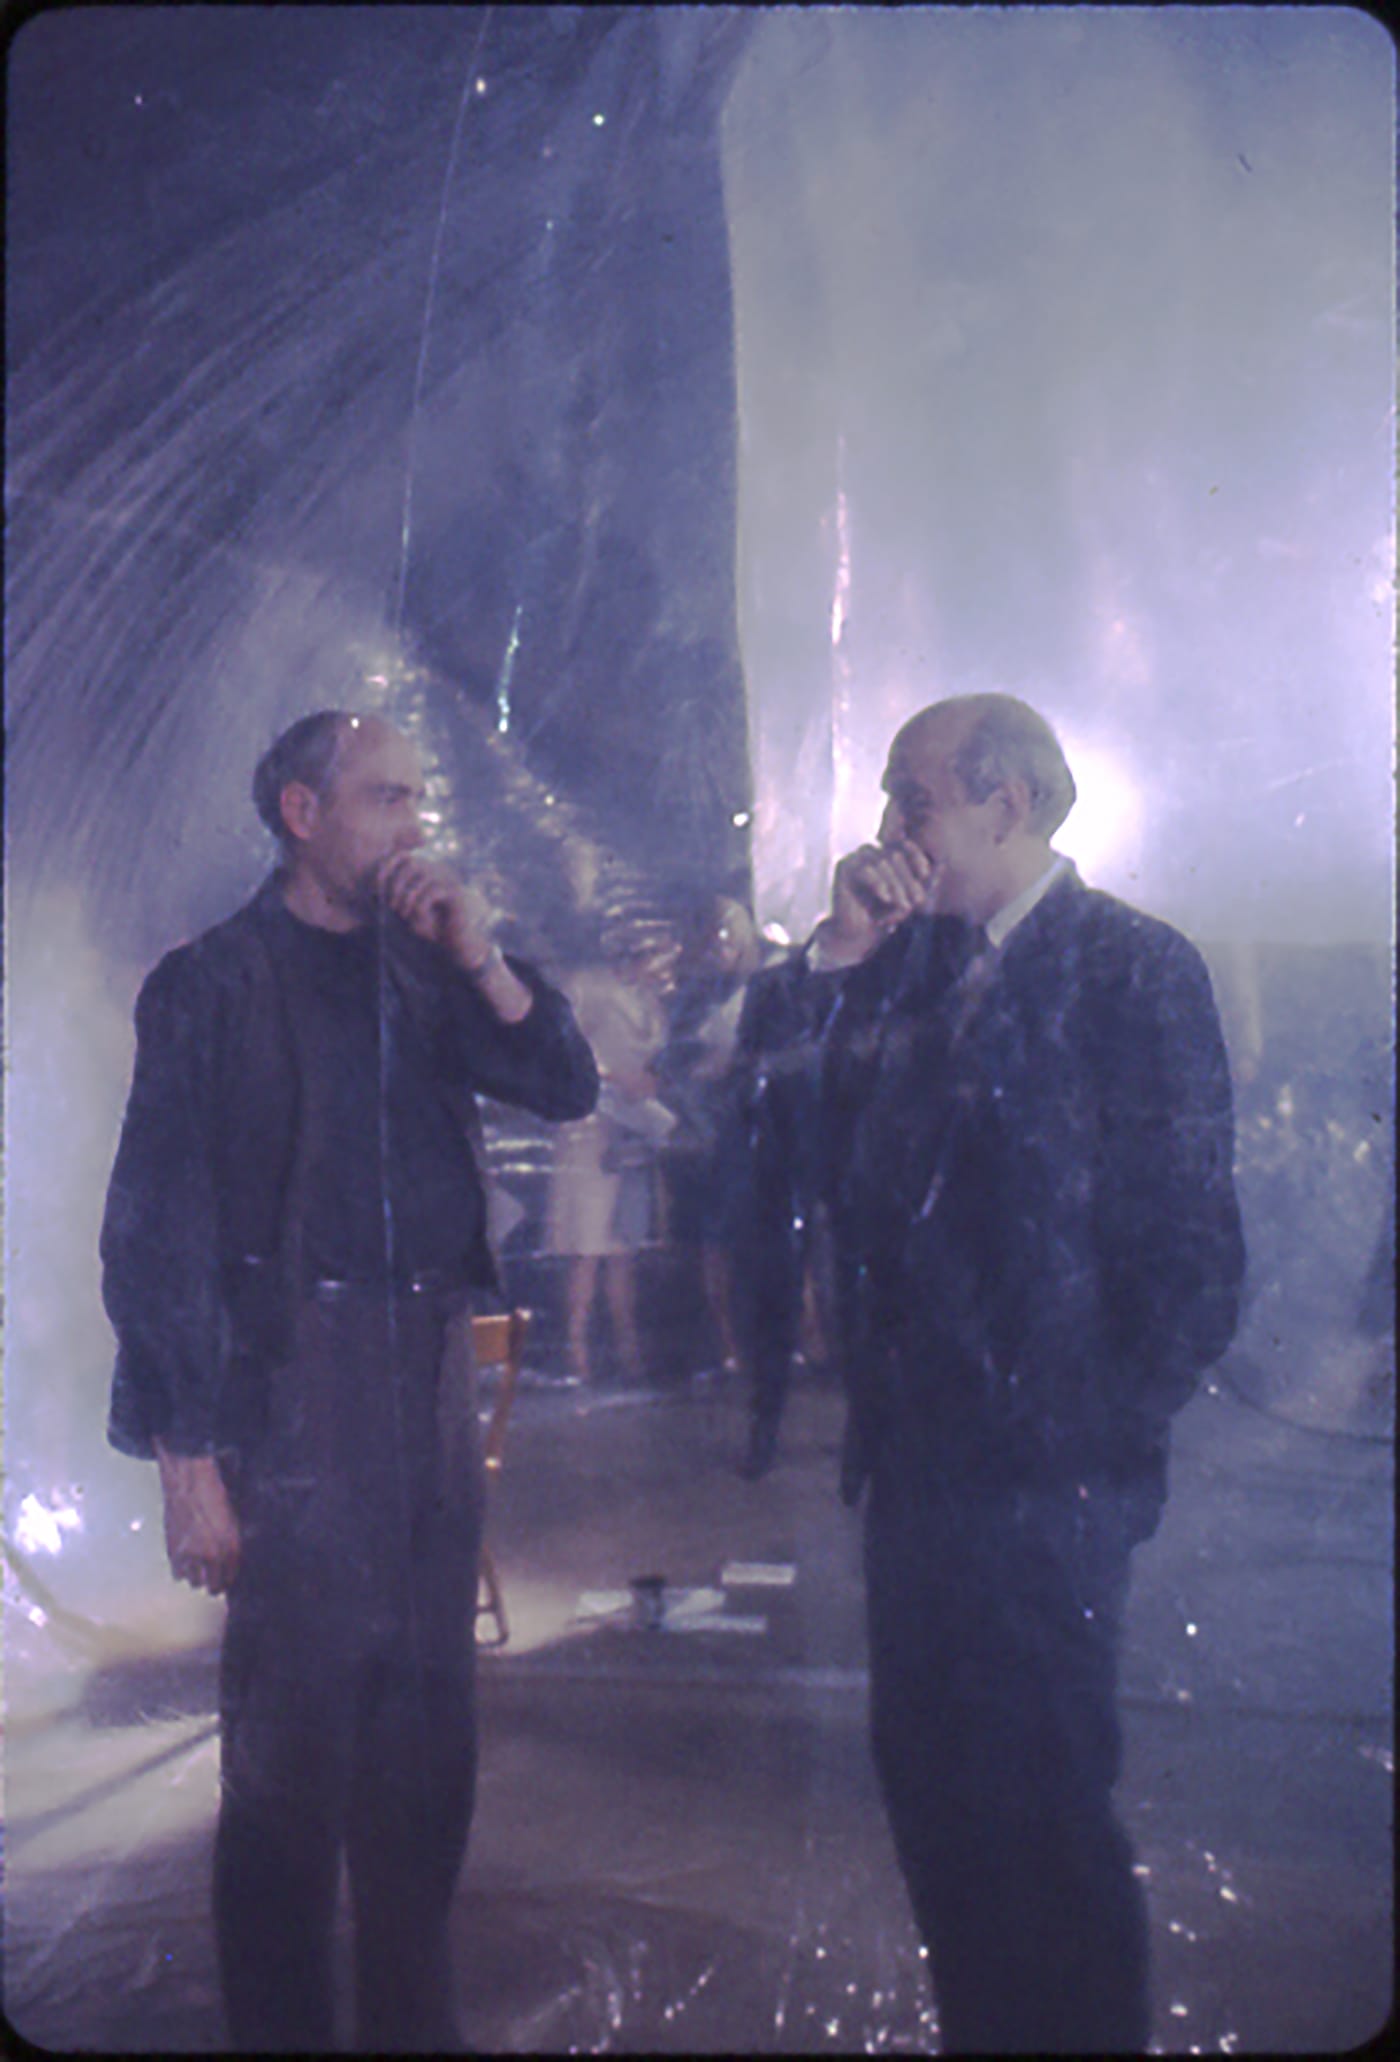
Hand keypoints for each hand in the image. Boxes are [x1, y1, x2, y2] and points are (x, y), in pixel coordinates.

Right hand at [154, 1445, 240, 1595]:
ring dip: (197, 1580)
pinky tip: (185, 1568)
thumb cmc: (214, 1495)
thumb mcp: (233, 1520)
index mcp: (232, 1545)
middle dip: (214, 1586)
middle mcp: (213, 1554)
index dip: (228, 1581)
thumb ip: (231, 1542)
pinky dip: (182, 1572)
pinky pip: (178, 1574)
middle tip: (213, 1586)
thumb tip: (229, 1559)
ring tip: (198, 1577)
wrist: (190, 1482)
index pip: (231, 1576)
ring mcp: (192, 1555)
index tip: (226, 1583)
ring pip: (195, 1583)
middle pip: (214, 1585)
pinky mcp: (174, 1551)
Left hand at [377, 853, 494, 969]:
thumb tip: (376, 887)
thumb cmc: (429, 926)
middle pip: (412, 863)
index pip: (403, 855)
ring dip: (407, 897)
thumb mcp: (406, 911)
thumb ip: (393, 897)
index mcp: (425, 870)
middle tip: (392, 906)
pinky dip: (420, 906)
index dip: (387, 867)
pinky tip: (419, 918)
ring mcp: (448, 880)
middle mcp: (438, 870)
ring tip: (403, 914)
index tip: (376, 888)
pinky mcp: (455, 893)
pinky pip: (431, 892)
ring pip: (422, 877)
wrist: (454, 942)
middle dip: (396, 884)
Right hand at [824, 838, 934, 961]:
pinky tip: (886, 898)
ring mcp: (855, 857)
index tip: (925, 874)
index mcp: (884, 854)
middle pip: (895, 855)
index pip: (903, 845)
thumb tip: (942, 865)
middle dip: (908, 880)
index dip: (916, 856)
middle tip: (916, 902)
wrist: (855, 934)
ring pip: (882, 863)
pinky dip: (879, 884)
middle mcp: (869, 851)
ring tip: (903, 906)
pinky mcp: (843, 867)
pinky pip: (866, 870)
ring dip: (896, 886)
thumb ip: (921, 883)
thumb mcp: (907, 899)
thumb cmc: (882, 915)